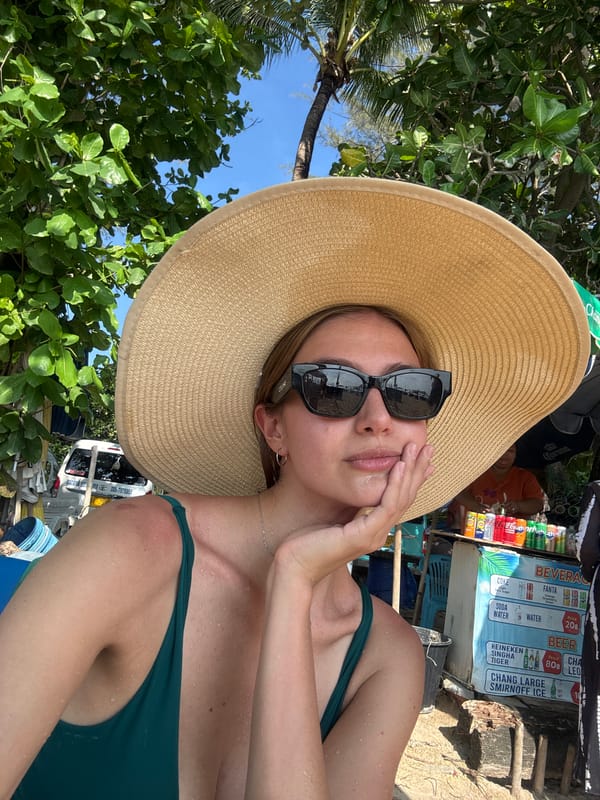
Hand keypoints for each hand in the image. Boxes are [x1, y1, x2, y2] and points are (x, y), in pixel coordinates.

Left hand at [274, 443, 433, 585]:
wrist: (296, 568)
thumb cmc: (309, 546)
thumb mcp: (335, 519)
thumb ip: (351, 508)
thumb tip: (359, 493)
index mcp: (373, 530)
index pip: (399, 500)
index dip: (411, 479)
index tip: (421, 460)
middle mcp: (378, 533)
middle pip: (406, 497)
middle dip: (417, 470)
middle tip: (428, 447)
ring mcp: (374, 535)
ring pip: (401, 498)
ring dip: (411, 471)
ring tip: (418, 449)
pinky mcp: (364, 535)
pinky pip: (386, 505)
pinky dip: (394, 484)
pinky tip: (399, 466)